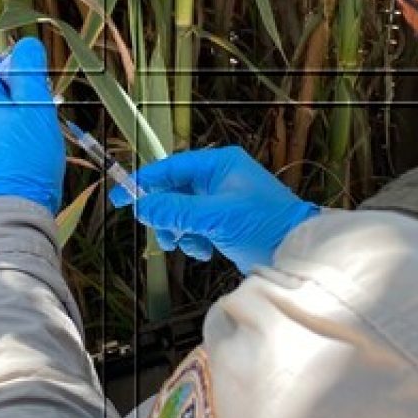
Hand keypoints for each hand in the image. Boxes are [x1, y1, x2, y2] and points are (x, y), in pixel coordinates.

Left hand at [0, 37, 64, 216]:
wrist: (6, 217)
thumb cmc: (24, 160)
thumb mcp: (36, 108)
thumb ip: (29, 72)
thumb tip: (26, 44)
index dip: (11, 68)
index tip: (34, 85)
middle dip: (14, 101)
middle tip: (40, 119)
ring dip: (9, 128)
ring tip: (33, 147)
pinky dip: (1, 152)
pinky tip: (20, 167)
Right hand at [109, 146, 319, 273]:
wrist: (296, 252)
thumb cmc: (264, 225)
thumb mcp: (215, 216)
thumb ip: (176, 210)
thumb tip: (143, 207)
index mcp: (219, 164)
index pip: (171, 167)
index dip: (144, 182)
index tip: (121, 197)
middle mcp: (219, 178)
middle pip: (173, 192)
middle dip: (166, 216)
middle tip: (166, 235)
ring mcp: (222, 201)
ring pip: (181, 213)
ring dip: (180, 232)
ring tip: (192, 245)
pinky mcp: (225, 223)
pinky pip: (194, 228)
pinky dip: (194, 241)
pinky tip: (206, 251)